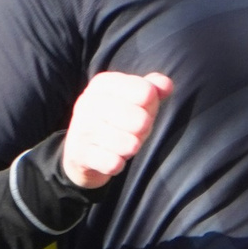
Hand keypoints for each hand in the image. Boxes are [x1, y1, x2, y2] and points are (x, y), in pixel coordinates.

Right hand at [60, 70, 173, 188]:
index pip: (146, 92)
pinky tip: (111, 158)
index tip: (141, 110)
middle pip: (141, 121)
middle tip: (133, 132)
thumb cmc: (115, 121)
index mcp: (104, 83)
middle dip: (143, 131)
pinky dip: (118, 165)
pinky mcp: (80, 154)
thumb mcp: (133, 100)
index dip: (151, 107)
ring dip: (131, 148)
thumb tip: (167, 86)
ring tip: (123, 145)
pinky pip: (114, 164)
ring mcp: (82, 128)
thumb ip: (153, 88)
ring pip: (130, 145)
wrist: (81, 152)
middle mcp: (89, 102)